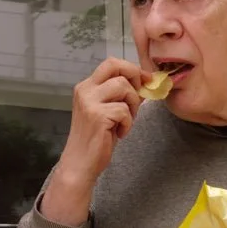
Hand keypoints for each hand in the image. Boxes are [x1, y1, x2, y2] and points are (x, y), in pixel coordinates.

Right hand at [39, 58, 144, 226]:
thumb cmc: (96, 140)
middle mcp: (85, 90)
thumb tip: (146, 83)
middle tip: (140, 96)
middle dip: (135, 77)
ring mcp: (89, 102)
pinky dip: (128, 123)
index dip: (132, 68)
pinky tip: (119, 133)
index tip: (145, 80)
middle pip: (116, 66)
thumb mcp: (109, 112)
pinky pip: (124, 110)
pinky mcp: (97, 116)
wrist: (80, 164)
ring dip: (133, 104)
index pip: (111, 63)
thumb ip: (123, 96)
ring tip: (126, 121)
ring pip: (123, 87)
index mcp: (86, 87)